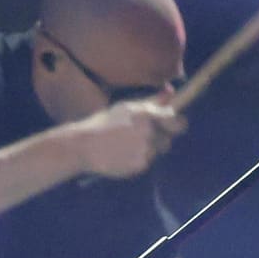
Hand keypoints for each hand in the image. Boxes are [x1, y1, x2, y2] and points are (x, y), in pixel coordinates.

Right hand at [64, 98, 182, 180]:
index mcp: (147, 114)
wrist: (82, 146)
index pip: (176, 121)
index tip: (171, 127)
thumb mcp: (127, 108)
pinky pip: (144, 163)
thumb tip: (171, 92)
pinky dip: (135, 161)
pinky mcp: (138, 165)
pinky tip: (120, 157)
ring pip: (155, 153)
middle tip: (143, 140)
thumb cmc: (104, 124)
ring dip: (146, 151)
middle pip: (168, 141)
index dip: (175, 125)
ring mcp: (144, 150)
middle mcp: (149, 132)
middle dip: (159, 140)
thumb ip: (151, 101)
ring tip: (126, 148)